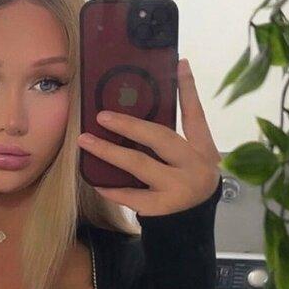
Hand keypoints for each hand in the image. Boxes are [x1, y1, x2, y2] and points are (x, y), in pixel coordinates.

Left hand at [77, 57, 220, 215]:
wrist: (191, 225)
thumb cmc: (185, 182)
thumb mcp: (190, 158)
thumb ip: (172, 137)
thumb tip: (137, 106)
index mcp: (203, 150)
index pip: (196, 115)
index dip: (188, 89)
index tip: (180, 64)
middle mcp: (194, 167)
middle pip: (160, 138)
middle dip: (129, 125)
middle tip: (102, 115)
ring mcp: (178, 188)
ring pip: (139, 165)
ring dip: (110, 151)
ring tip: (86, 141)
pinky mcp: (161, 208)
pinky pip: (131, 195)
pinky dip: (112, 188)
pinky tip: (95, 180)